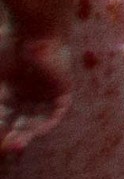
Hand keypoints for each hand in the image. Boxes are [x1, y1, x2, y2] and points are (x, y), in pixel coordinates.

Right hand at [0, 25, 64, 152]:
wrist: (31, 30)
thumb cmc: (6, 46)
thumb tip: (0, 117)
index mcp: (10, 92)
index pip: (5, 118)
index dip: (1, 130)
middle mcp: (28, 96)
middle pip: (20, 123)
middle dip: (13, 135)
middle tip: (6, 147)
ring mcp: (45, 94)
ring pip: (36, 121)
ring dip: (27, 133)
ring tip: (16, 144)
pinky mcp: (63, 91)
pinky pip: (56, 113)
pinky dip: (47, 123)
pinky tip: (36, 132)